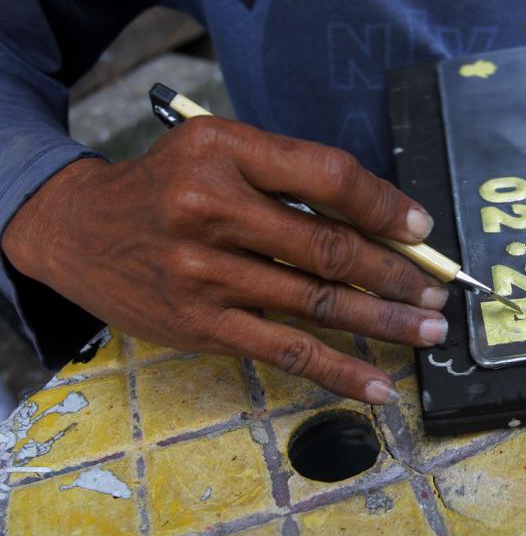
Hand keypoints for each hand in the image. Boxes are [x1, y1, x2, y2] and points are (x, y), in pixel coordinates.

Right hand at [1, 117, 450, 403]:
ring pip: (316, 303)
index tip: (421, 230)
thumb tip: (381, 221)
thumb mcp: (219, 150)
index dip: (383, 205)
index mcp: (226, 152)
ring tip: (427, 332)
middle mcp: (211, 210)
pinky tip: (379, 385)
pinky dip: (338, 371)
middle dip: (395, 274)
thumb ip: (290, 175)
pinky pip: (285, 352)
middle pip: (328, 247)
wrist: (80, 231)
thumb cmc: (167, 186)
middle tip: (436, 292)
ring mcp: (205, 274)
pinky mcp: (202, 326)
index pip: (327, 176)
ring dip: (382, 321)